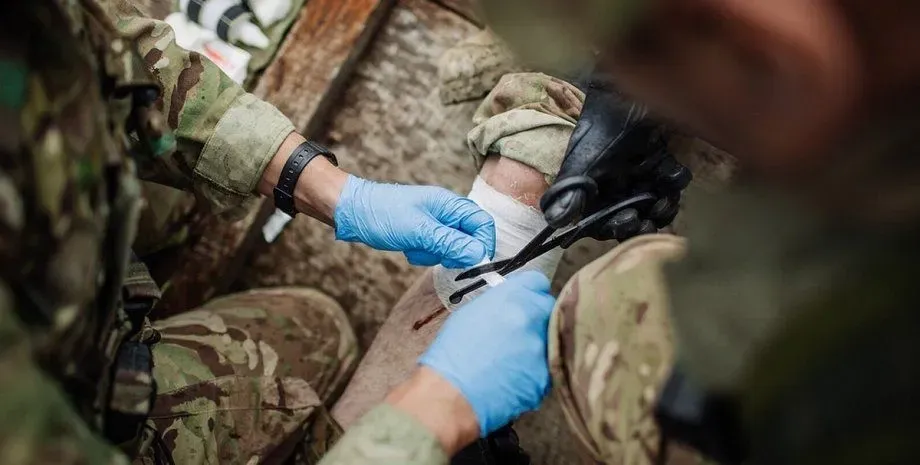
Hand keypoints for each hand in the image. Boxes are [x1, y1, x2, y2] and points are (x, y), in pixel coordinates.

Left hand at [334, 175, 495, 268]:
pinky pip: (434, 250)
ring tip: (413, 247)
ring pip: (450, 248)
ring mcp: (434, 223)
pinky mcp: (422, 233)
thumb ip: (450, 242)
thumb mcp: (418, 231)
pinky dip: (422, 254)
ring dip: (433, 254)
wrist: (350, 212)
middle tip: (434, 252)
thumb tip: (479, 254)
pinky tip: (407, 248)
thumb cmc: (382, 215)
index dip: (482, 244)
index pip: (482, 224)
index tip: (473, 262)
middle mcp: (446, 212)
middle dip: (452, 252)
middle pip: (468, 238)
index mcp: (450, 203)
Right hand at [419, 271, 554, 435]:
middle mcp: (530, 318)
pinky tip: (510, 378)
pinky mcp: (544, 377)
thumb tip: (513, 303)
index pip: (538, 282)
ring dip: (535, 347)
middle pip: (548, 309)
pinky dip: (532, 373)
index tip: (527, 301)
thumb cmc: (451, 355)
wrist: (449, 394)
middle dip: (536, 318)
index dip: (531, 293)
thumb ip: (500, 303)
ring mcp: (540, 348)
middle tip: (518, 333)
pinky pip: (545, 369)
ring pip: (549, 340)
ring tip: (509, 360)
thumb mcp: (471, 314)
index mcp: (511, 297)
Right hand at [541, 81, 691, 241]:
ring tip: (664, 200)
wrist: (616, 95)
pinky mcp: (661, 163)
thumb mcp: (580, 164)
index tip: (630, 221)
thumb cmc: (594, 131)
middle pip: (635, 219)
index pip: (607, 224)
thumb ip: (570, 194)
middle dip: (644, 223)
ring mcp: (641, 178)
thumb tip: (556, 222)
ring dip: (664, 208)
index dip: (618, 228)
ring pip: (657, 205)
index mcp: (597, 196)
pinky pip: (673, 181)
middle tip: (649, 218)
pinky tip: (670, 172)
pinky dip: (674, 180)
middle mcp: (619, 191)